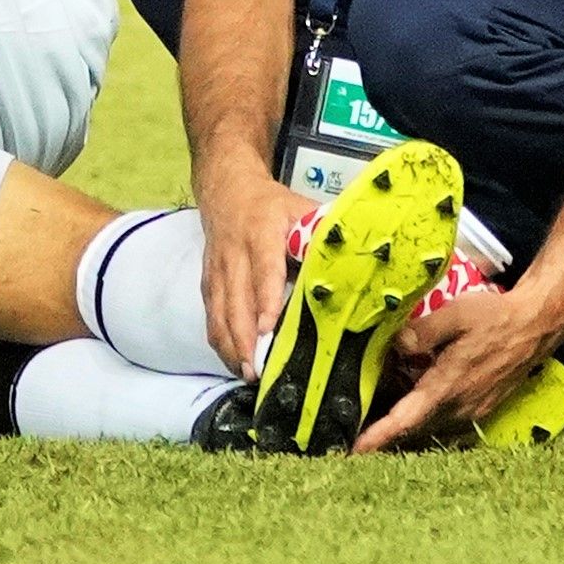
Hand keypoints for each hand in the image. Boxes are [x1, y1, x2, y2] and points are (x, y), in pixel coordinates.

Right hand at [196, 159, 312, 379]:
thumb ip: (321, 235)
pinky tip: (235, 362)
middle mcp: (234, 253)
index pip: (264, 269)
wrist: (227, 190)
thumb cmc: (272, 206)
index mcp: (262, 232)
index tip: (268, 329)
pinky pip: (211, 316)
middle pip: (236, 300)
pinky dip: (221, 341)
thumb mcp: (300, 209)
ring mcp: (217, 270)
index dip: (265, 300)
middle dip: (244, 337)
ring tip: (247, 374)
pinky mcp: (207, 283)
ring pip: (219, 312)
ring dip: (231, 345)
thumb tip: (355, 263)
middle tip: (257, 370)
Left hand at [358, 281, 563, 451]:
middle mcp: (460, 407)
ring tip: (379, 422)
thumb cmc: (495, 318)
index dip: (380, 436)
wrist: (535, 327)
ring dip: (406, 430)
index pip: (407, 419)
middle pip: (414, 431)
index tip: (357, 450)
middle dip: (386, 435)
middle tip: (357, 431)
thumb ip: (421, 332)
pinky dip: (426, 423)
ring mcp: (473, 412)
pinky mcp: (481, 409)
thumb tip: (395, 345)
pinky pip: (447, 426)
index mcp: (447, 387)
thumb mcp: (455, 315)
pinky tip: (414, 408)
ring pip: (430, 429)